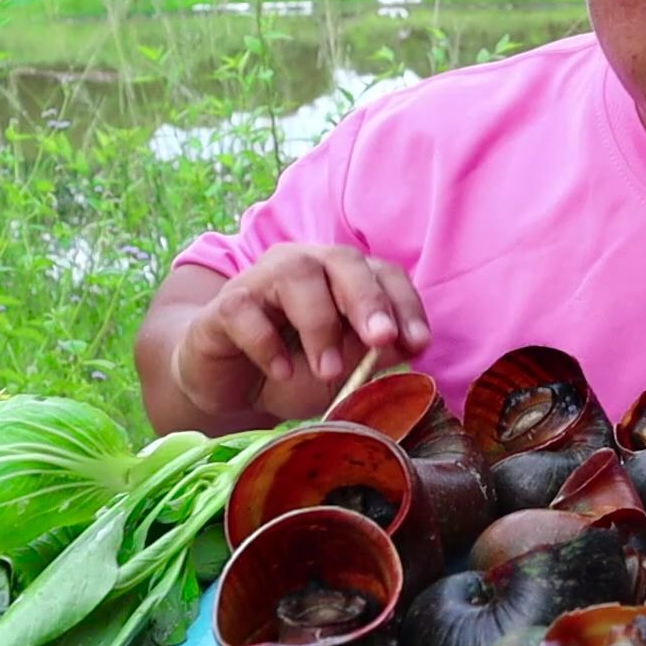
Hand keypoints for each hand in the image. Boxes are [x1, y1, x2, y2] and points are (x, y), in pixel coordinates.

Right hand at [171, 244, 429, 421]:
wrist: (228, 384)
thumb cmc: (292, 370)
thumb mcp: (341, 370)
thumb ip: (372, 355)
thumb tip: (408, 345)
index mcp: (344, 277)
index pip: (385, 274)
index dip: (405, 305)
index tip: (419, 343)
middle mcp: (307, 265)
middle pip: (344, 261)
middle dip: (368, 300)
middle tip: (381, 340)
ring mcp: (263, 279)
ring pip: (297, 276)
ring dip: (320, 324)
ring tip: (328, 370)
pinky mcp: (225, 305)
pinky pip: (246, 310)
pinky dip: (266, 342)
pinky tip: (281, 372)